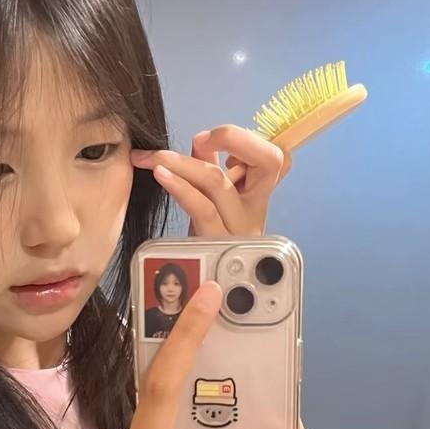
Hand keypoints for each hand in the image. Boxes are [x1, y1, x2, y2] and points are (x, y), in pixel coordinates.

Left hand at [130, 124, 290, 237]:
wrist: (208, 292)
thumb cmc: (208, 240)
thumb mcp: (213, 202)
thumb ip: (210, 169)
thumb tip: (201, 141)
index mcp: (259, 195)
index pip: (277, 158)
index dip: (250, 140)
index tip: (214, 138)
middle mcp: (256, 210)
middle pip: (267, 162)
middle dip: (233, 137)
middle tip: (199, 136)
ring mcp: (240, 229)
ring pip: (219, 182)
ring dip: (183, 162)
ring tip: (152, 157)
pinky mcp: (219, 245)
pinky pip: (202, 209)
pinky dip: (180, 187)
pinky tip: (161, 174)